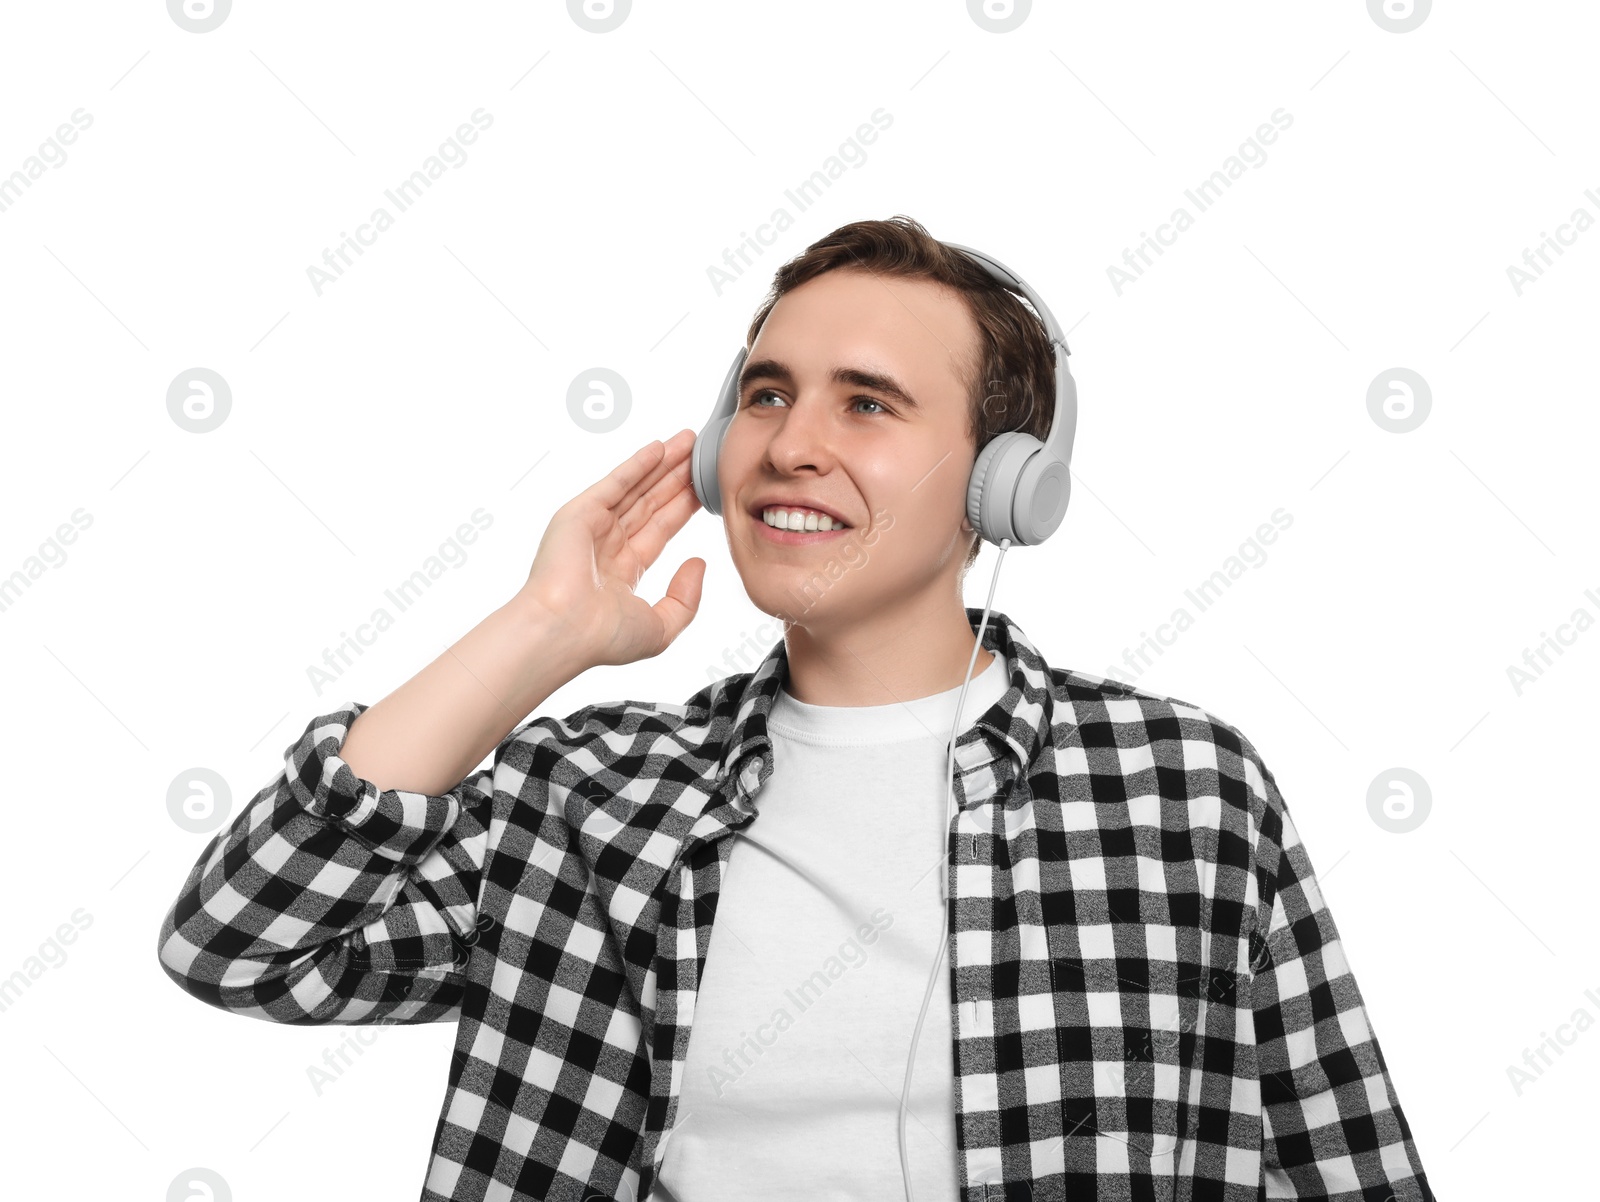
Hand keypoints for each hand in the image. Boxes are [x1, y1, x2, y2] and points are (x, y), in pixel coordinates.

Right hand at [516, 428, 705, 667]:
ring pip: (637, 488)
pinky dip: (638, 464)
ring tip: (689, 442)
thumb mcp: (661, 627)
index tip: (705, 489)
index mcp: (623, 572)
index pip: (660, 529)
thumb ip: (686, 599)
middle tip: (701, 455)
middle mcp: (607, 545)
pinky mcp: (580, 512)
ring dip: (663, 464)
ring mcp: (592, 527)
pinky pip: (616, 482)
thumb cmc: (604, 637)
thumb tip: (698, 563)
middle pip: (651, 503)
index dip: (683, 507)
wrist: (565, 631)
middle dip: (676, 479)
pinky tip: (660, 448)